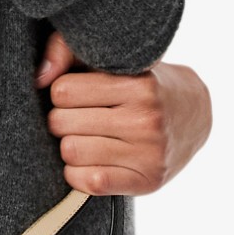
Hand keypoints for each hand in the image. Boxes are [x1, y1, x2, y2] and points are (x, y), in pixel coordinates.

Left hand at [32, 29, 211, 196]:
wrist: (194, 114)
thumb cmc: (143, 82)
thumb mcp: (115, 59)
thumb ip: (70, 51)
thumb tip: (39, 78)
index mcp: (139, 85)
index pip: (63, 90)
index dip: (61, 91)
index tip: (75, 93)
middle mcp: (147, 120)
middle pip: (62, 123)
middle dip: (61, 119)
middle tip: (78, 117)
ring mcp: (149, 154)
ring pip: (71, 152)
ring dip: (69, 145)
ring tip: (85, 136)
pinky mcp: (147, 181)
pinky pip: (89, 183)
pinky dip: (78, 174)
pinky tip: (90, 161)